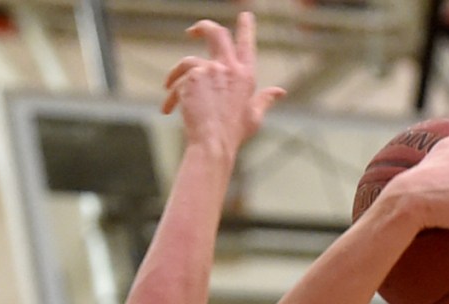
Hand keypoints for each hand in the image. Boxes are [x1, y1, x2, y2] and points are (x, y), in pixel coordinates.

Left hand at [162, 11, 284, 156]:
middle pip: (216, 33)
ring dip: (175, 74)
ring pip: (188, 62)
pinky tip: (167, 110)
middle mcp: (228, 67)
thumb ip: (265, 100)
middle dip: (203, 27)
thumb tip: (280, 92)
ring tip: (167, 88)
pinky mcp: (191, 78)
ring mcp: (209, 70)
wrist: (212, 144)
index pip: (247, 43)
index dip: (246, 26)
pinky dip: (171, 96)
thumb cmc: (234, 135)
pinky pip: (177, 83)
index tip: (245, 15)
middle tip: (192, 31)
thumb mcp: (254, 117)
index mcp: (246, 75)